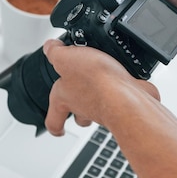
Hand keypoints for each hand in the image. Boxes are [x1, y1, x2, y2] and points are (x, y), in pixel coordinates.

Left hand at [43, 39, 159, 135]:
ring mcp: (105, 108)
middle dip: (80, 111)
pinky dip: (122, 89)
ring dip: (101, 98)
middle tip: (81, 101)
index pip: (53, 121)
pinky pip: (122, 97)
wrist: (127, 94)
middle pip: (80, 117)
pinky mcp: (126, 102)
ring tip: (103, 81)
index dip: (55, 126)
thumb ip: (54, 52)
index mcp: (64, 99)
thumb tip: (49, 47)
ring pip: (100, 110)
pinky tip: (122, 76)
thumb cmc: (95, 81)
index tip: (58, 129)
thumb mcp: (65, 58)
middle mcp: (84, 107)